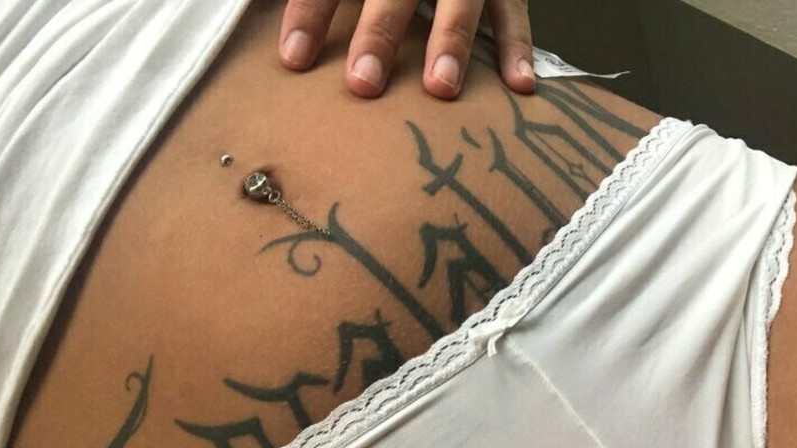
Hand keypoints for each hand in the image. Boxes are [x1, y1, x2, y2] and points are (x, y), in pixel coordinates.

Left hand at [278, 0, 535, 98]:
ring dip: (450, 41)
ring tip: (440, 88)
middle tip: (363, 84)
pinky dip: (518, 46)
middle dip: (379, 33)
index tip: (293, 60)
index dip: (311, 13)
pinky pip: (514, 11)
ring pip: (461, 0)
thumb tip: (278, 35)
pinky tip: (519, 86)